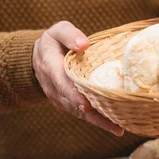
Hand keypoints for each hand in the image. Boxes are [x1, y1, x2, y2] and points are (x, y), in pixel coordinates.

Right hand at [33, 21, 123, 135]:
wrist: (39, 56)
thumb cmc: (54, 41)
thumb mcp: (58, 30)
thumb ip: (69, 35)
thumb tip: (84, 44)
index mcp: (51, 67)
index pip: (62, 83)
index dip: (73, 95)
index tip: (86, 105)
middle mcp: (54, 87)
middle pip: (73, 104)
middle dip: (92, 115)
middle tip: (112, 124)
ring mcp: (60, 98)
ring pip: (79, 113)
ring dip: (98, 122)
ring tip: (118, 128)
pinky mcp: (68, 103)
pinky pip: (82, 114)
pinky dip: (97, 121)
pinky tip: (115, 126)